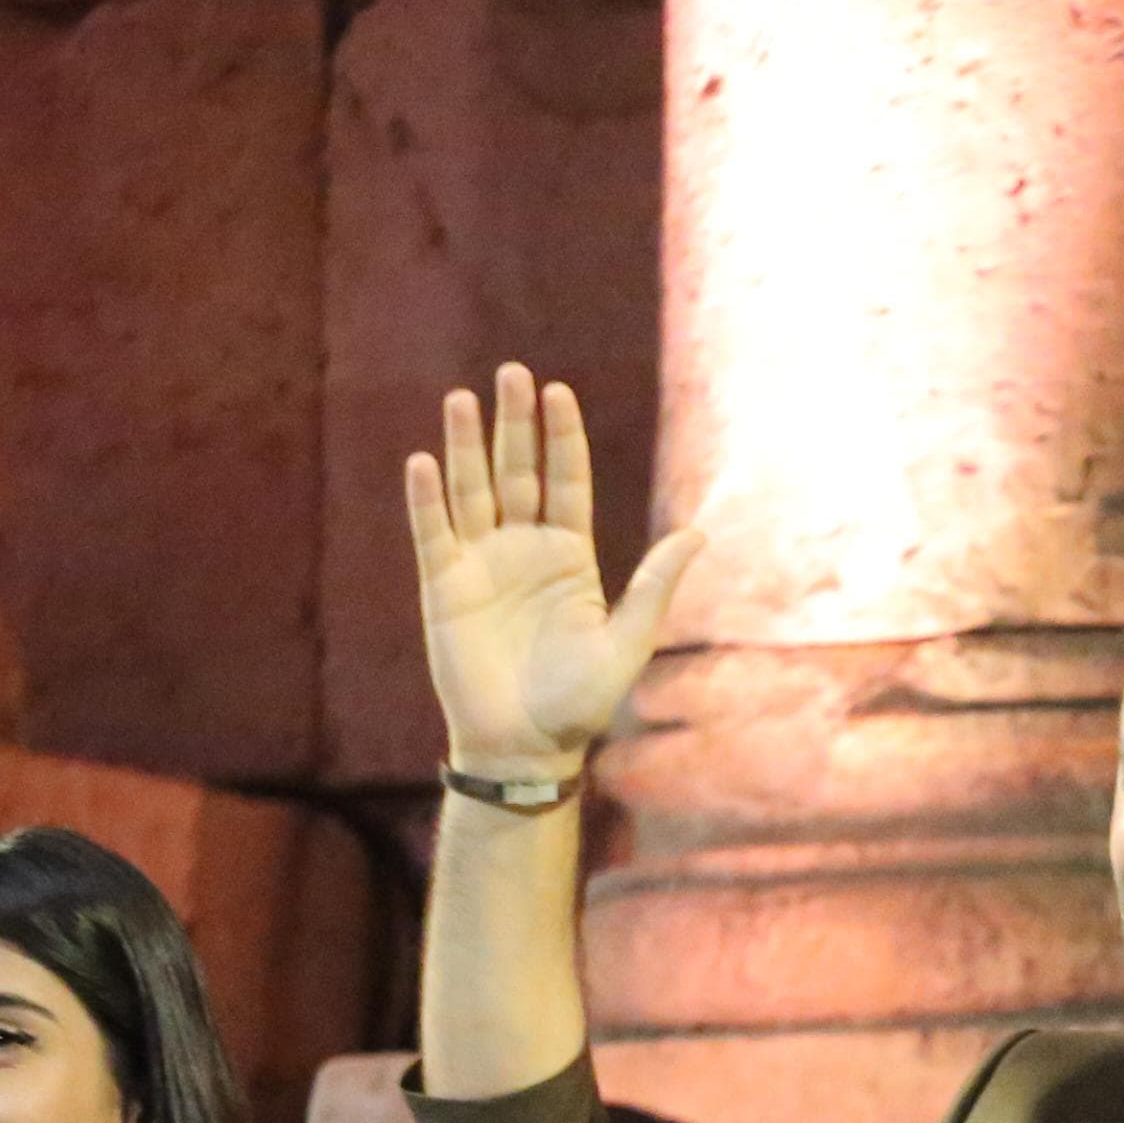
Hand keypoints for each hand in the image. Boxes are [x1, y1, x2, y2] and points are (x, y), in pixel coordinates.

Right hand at [404, 364, 702, 777]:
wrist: (526, 748)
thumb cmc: (580, 704)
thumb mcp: (627, 642)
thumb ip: (654, 586)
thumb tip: (698, 534)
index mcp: (569, 556)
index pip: (565, 480)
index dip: (561, 438)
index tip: (558, 392)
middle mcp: (523, 549)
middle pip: (516, 471)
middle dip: (514, 424)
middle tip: (513, 374)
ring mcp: (481, 564)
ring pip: (471, 490)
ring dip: (466, 445)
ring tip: (463, 398)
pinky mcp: (443, 587)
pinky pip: (433, 533)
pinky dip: (426, 498)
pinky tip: (425, 460)